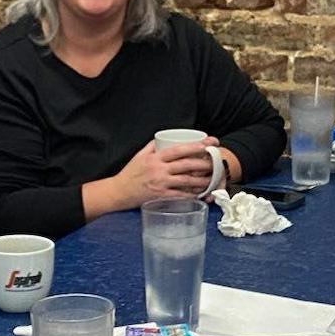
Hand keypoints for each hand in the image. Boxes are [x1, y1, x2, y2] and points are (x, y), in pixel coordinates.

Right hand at [92, 139, 221, 214]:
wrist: (118, 192)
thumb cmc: (130, 173)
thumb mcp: (140, 155)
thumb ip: (153, 146)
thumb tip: (166, 138)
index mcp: (155, 158)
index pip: (179, 149)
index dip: (195, 146)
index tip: (208, 143)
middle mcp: (159, 170)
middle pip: (186, 164)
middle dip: (204, 162)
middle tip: (215, 161)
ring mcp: (161, 184)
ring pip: (187, 181)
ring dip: (202, 180)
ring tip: (213, 178)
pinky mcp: (161, 196)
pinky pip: (181, 195)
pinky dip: (192, 194)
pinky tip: (201, 193)